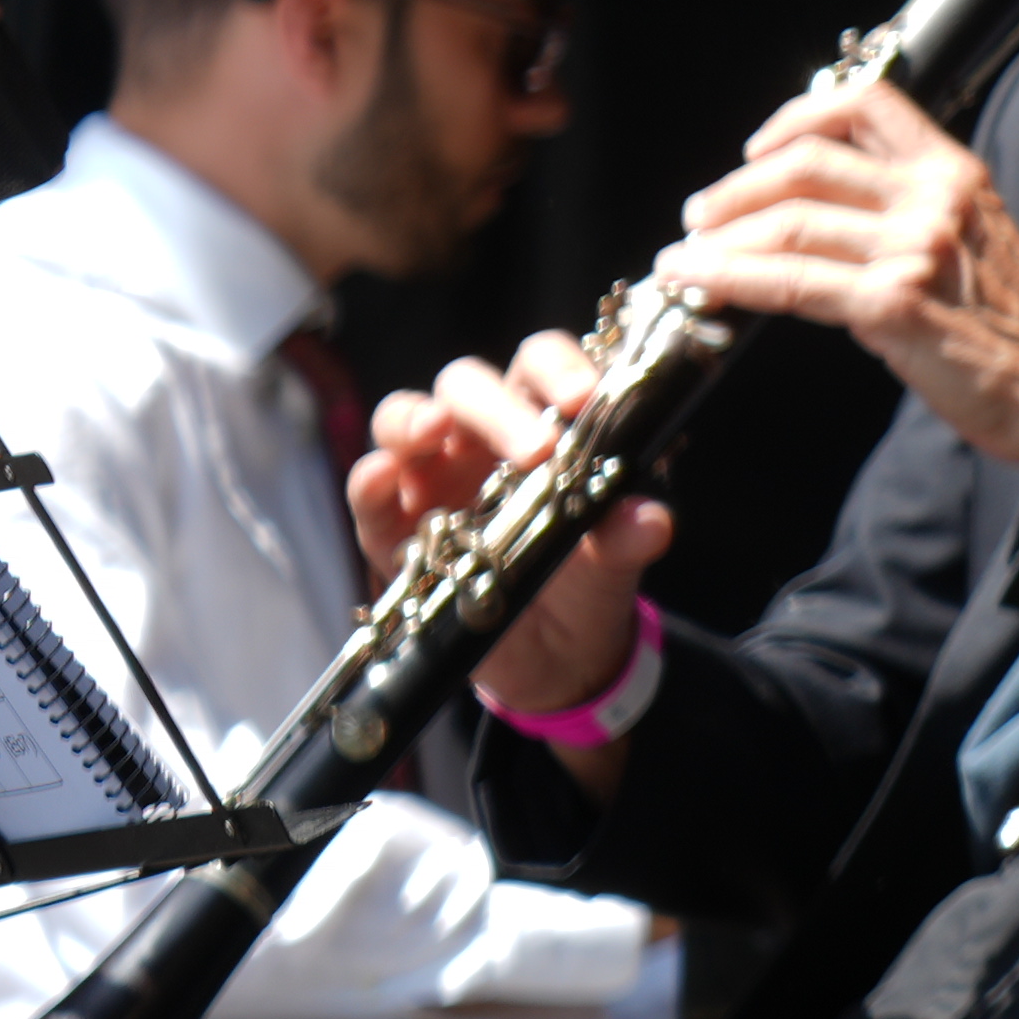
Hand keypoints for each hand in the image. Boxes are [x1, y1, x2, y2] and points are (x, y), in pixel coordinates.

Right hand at [349, 330, 674, 729]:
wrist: (552, 653)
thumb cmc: (586, 576)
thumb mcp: (615, 559)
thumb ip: (628, 534)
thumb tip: (651, 522)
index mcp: (541, 419)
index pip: (540, 364)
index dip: (559, 367)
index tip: (586, 397)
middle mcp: (478, 437)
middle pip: (469, 385)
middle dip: (498, 407)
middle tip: (538, 450)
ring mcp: (427, 475)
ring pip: (401, 418)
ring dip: (414, 418)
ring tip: (435, 431)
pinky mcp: (388, 525)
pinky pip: (368, 491)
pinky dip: (370, 480)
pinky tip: (383, 479)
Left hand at [659, 80, 1018, 473]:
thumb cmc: (1016, 327)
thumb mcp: (976, 238)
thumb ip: (912, 211)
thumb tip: (819, 213)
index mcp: (956, 174)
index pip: (868, 105)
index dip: (798, 117)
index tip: (758, 148)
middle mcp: (936, 199)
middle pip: (807, 165)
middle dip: (734, 190)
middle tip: (700, 217)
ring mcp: (915, 249)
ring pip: (788, 224)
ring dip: (719, 239)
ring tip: (685, 257)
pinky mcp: (893, 303)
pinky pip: (789, 281)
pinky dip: (730, 278)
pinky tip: (699, 283)